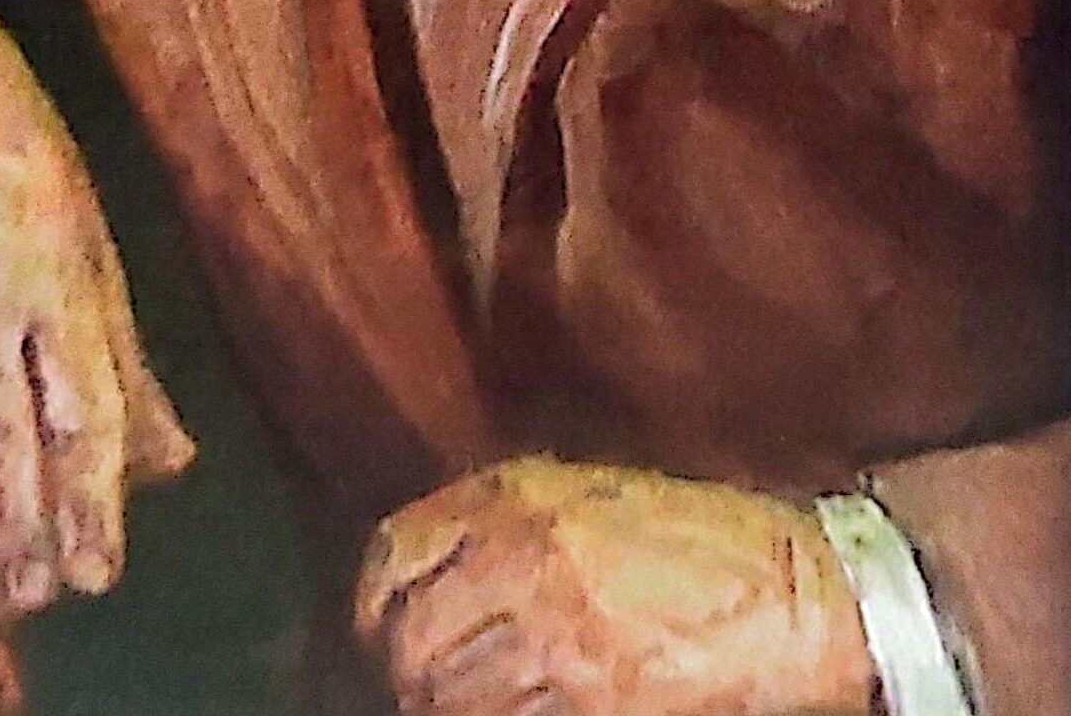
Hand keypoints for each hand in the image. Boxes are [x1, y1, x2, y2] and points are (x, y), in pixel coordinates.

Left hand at [354, 457, 876, 715]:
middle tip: (437, 699)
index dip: (378, 610)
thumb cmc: (714, 546)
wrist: (810, 591)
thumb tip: (446, 582)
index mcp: (520, 494)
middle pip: (414, 641)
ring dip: (454, 714)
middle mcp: (525, 552)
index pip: (396, 553)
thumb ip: (516, 524)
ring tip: (482, 712)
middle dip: (416, 681)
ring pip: (449, 699)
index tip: (384, 639)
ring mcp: (559, 626)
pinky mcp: (600, 695)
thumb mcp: (599, 496)